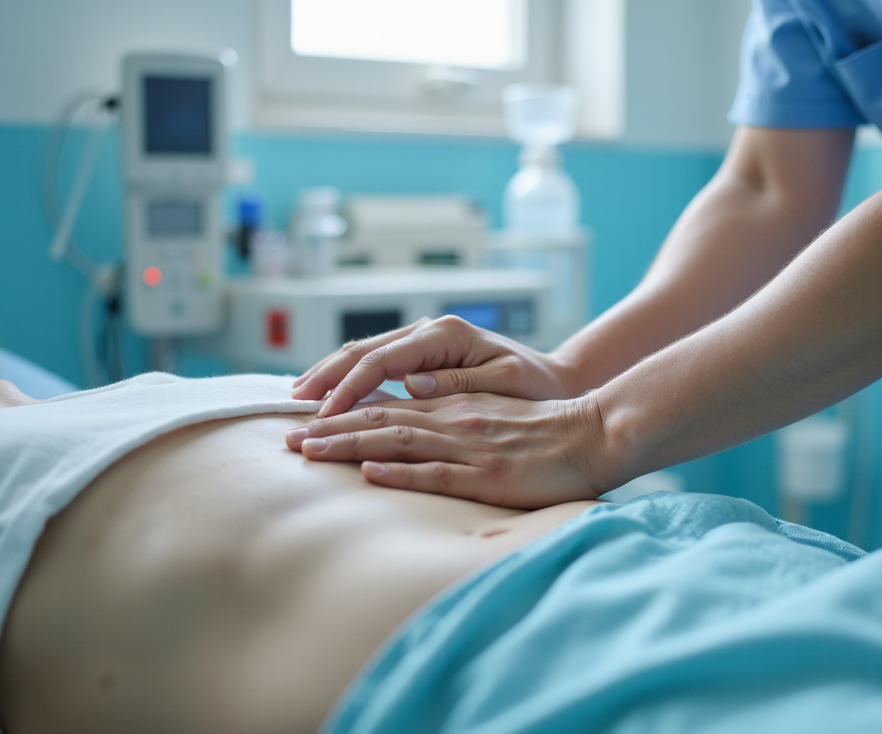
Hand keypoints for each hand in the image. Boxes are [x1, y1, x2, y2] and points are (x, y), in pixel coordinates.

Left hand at [284, 392, 613, 507]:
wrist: (594, 436)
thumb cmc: (547, 431)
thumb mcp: (495, 412)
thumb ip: (455, 409)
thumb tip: (411, 407)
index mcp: (455, 407)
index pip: (388, 406)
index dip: (343, 413)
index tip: (306, 424)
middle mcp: (454, 421)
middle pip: (380, 420)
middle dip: (329, 428)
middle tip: (286, 440)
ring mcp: (469, 446)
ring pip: (397, 440)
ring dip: (348, 445)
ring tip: (309, 451)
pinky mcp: (487, 474)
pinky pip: (436, 472)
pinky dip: (400, 470)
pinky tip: (370, 471)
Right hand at [292, 316, 578, 416]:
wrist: (557, 380)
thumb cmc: (537, 387)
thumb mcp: (506, 384)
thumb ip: (460, 384)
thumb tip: (413, 382)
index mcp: (446, 335)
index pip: (382, 361)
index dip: (348, 388)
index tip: (325, 414)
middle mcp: (430, 332)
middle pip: (363, 350)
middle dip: (326, 378)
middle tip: (294, 406)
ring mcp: (424, 341)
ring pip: (364, 352)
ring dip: (331, 375)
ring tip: (298, 398)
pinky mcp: (424, 355)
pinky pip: (377, 363)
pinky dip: (350, 377)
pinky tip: (329, 393)